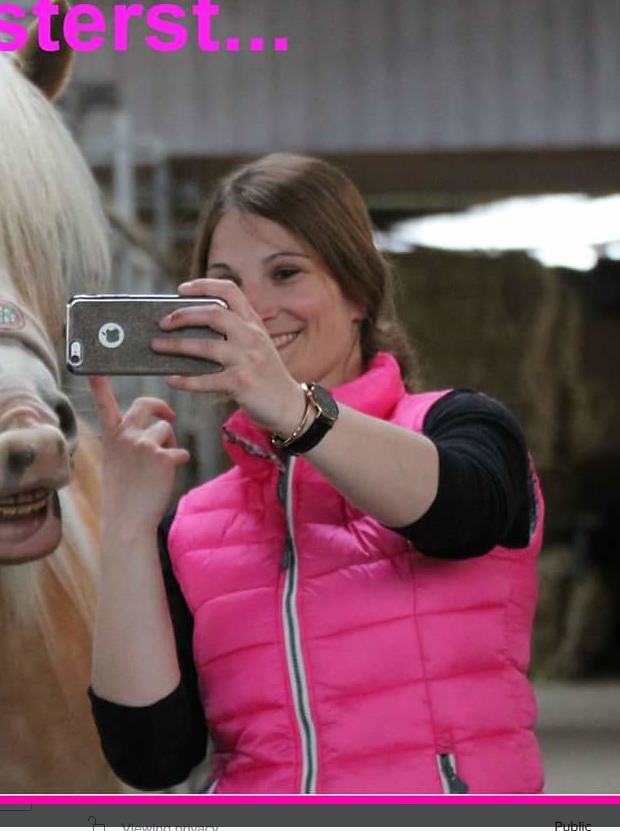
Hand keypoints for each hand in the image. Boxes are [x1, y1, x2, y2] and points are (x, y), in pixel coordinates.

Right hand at [88, 377, 189, 529]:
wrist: (128, 520)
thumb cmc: (123, 492)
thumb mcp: (116, 460)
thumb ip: (128, 440)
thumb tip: (155, 429)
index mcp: (112, 436)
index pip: (105, 404)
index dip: (101, 385)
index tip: (95, 368)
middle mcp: (127, 435)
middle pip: (147, 404)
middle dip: (160, 406)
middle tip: (169, 415)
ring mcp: (146, 445)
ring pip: (167, 431)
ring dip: (169, 444)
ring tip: (159, 466)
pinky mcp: (165, 457)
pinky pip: (181, 451)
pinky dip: (178, 462)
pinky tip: (166, 478)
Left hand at [150, 278, 304, 434]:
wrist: (288, 405)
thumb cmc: (266, 376)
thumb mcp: (257, 346)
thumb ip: (234, 333)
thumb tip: (190, 329)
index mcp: (254, 323)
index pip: (230, 291)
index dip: (204, 285)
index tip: (181, 289)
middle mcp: (252, 337)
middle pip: (214, 314)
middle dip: (183, 315)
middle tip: (163, 322)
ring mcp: (247, 359)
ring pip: (206, 346)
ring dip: (176, 345)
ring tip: (157, 346)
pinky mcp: (241, 383)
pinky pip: (206, 380)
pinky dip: (185, 380)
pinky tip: (171, 379)